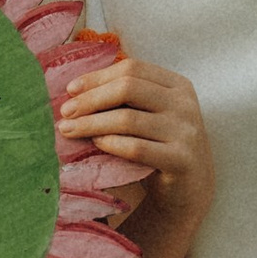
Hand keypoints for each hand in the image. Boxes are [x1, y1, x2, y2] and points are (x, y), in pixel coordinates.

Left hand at [56, 52, 212, 221]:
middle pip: (128, 88)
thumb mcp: (150, 115)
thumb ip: (125, 99)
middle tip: (65, 112)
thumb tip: (75, 91)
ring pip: (128, 119)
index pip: (132, 69)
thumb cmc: (161, 146)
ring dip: (92, 123)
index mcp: (177, 85)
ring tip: (70, 130)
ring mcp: (186, 131)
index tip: (70, 90)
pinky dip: (111, 144)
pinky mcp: (181, 160)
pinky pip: (137, 148)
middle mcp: (185, 104)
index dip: (98, 77)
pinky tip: (95, 144)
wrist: (191, 188)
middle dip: (91, 99)